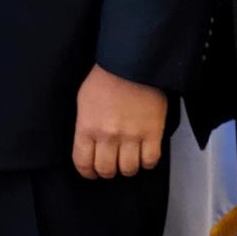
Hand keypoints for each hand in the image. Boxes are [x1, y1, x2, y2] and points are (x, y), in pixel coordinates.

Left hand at [72, 64, 166, 179]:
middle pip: (107, 170)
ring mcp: (132, 136)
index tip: (91, 172)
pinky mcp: (153, 133)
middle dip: (107, 171)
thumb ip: (85, 126)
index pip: (83, 163)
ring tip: (128, 157)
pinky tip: (143, 153)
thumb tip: (88, 146)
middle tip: (111, 164)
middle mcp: (108, 136)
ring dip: (127, 167)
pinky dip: (147, 162)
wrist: (133, 63)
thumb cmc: (105, 78)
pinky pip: (150, 161)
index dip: (87, 172)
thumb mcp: (84, 101)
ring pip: (129, 170)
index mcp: (87, 127)